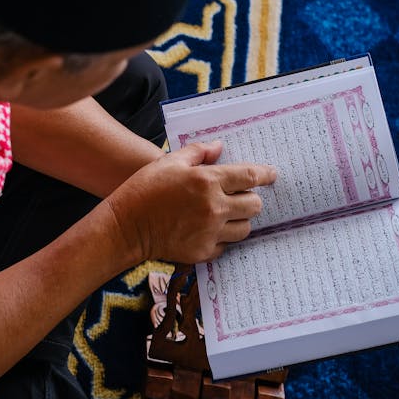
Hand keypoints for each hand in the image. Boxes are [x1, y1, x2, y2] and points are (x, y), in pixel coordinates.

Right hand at [104, 140, 276, 263]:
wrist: (126, 227)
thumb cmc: (145, 189)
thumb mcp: (169, 161)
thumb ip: (198, 153)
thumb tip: (219, 147)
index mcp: (207, 181)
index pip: (249, 177)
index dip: (265, 174)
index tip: (272, 174)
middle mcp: (214, 208)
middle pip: (254, 205)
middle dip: (252, 199)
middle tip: (241, 196)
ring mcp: (210, 233)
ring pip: (244, 228)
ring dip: (239, 219)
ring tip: (224, 214)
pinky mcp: (203, 252)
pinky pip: (227, 245)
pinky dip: (222, 237)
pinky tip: (208, 230)